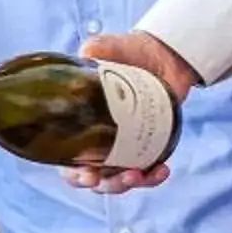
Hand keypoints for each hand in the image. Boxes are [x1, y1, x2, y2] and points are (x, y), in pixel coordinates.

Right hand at [64, 33, 198, 193]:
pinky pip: (147, 172)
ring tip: (140, 174)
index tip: (87, 175)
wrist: (164, 54)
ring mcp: (123, 146)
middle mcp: (97, 140)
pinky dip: (153, 177)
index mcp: (78, 124)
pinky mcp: (148, 146)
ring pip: (119, 180)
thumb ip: (94, 51)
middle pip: (95, 178)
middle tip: (120, 176)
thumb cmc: (128, 51)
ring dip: (129, 184)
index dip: (74, 175)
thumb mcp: (106, 47)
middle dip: (106, 184)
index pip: (67, 161)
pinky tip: (162, 170)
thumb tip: (86, 55)